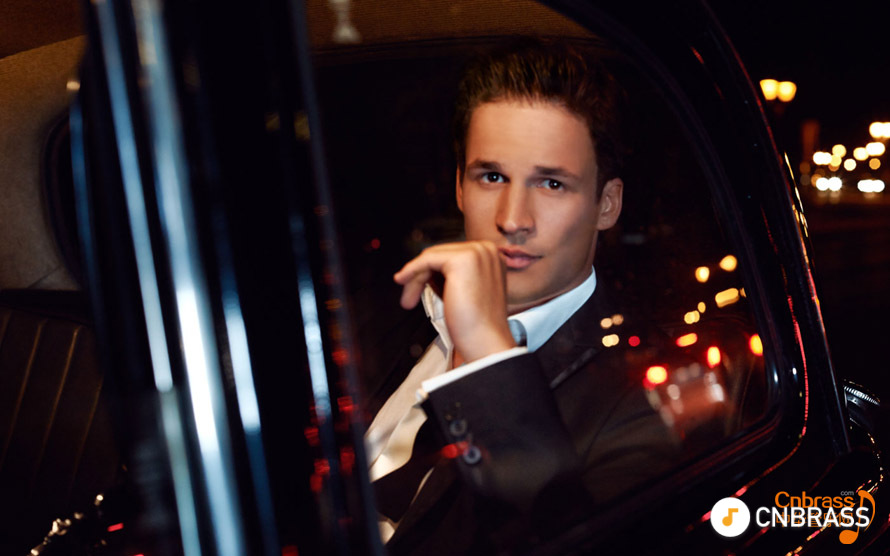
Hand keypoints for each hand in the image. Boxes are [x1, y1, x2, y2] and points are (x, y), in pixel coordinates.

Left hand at [394, 241, 515, 362]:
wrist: (486, 342)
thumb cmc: (476, 324)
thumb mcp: (463, 290)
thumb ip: (448, 275)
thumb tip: (425, 267)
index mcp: (490, 255)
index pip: (451, 254)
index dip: (431, 272)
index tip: (416, 288)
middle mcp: (486, 249)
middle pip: (440, 254)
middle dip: (421, 276)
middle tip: (409, 296)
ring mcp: (476, 253)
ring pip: (431, 257)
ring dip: (415, 278)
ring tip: (408, 300)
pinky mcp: (462, 260)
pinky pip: (426, 260)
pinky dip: (411, 270)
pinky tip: (402, 281)